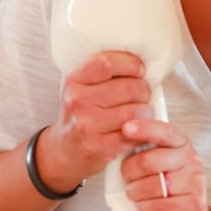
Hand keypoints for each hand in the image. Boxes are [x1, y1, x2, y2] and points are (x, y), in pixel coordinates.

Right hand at [40, 51, 155, 187]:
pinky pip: (134, 134)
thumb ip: (102, 74)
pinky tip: (137, 129)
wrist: (64, 149)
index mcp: (74, 82)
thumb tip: (139, 61)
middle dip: (144, 90)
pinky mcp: (99, 147)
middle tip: (143, 95)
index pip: (107, 63)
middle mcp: (78, 102)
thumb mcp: (81, 88)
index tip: (140, 70)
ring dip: (146, 112)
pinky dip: (142, 131)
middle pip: (129, 87)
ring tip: (142, 113)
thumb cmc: (80, 114)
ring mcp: (87, 126)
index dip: (131, 64)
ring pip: (135, 111)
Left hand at [119, 117, 210, 210]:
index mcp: (181, 145)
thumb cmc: (168, 190)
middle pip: (149, 160)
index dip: (145, 128)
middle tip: (127, 180)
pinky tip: (145, 207)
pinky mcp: (194, 206)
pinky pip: (161, 205)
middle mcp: (191, 161)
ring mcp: (195, 183)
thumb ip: (146, 152)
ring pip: (153, 185)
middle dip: (129, 172)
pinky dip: (147, 208)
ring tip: (136, 196)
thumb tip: (120, 144)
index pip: (164, 131)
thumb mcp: (160, 166)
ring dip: (136, 193)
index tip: (126, 128)